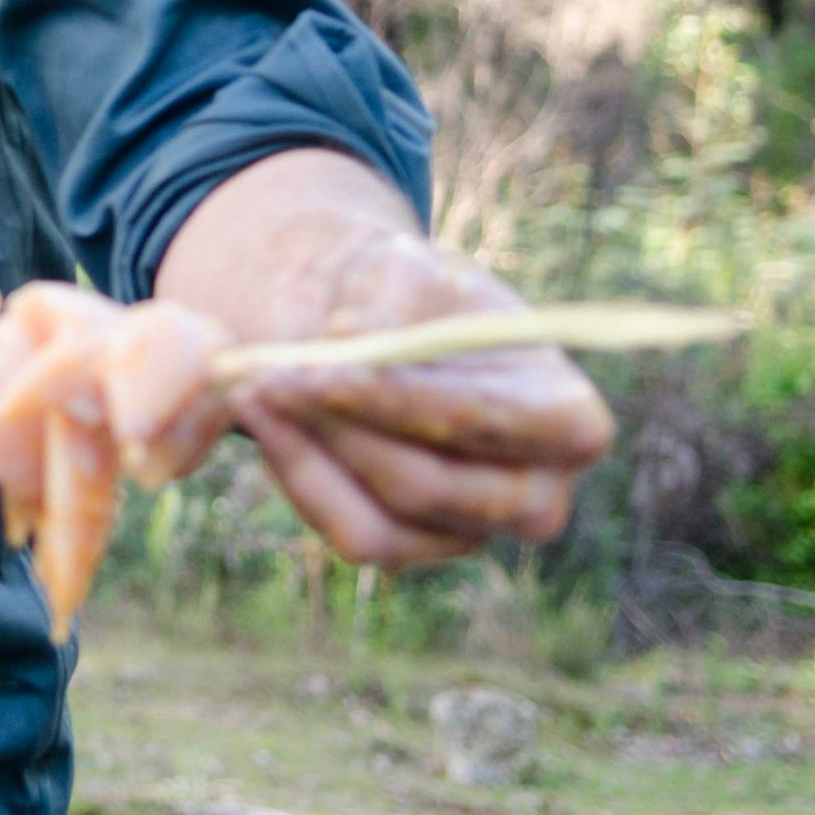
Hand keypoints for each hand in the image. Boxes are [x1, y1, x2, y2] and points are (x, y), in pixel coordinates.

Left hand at [232, 233, 614, 567]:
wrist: (377, 323)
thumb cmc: (410, 292)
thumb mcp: (406, 266)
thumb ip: (393, 293)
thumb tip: (358, 335)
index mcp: (566, 416)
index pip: (486, 421)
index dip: (399, 398)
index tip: (321, 362)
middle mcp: (535, 493)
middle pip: (425, 485)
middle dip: (336, 430)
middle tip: (262, 375)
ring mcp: (473, 531)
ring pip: (379, 524)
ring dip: (301, 454)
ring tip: (248, 383)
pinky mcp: (414, 548)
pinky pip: (350, 534)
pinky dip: (296, 473)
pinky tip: (261, 416)